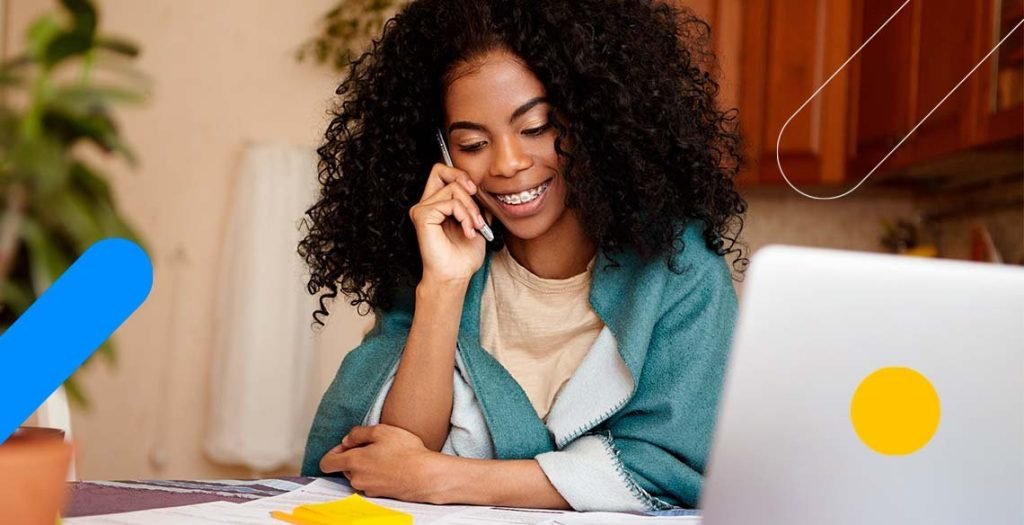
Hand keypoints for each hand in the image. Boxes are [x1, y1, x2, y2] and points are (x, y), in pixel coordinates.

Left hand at [319, 424, 440, 501]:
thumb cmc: (406, 452)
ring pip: (358, 475)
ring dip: (366, 465)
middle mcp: (357, 478)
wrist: (425, 476)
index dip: (333, 451)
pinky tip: (391, 467)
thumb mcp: (381, 431)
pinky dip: (376, 475)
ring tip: (386, 456)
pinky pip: (370, 482)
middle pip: (344, 467)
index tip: (346, 445)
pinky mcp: (378, 495)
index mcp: (353, 461)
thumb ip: (358, 433)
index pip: (327, 462)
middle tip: (373, 446)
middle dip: (354, 456)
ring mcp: (367, 488)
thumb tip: (347, 440)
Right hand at [409, 163, 491, 284]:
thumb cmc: (463, 256)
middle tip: (476, 206)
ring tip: (474, 227)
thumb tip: (483, 190)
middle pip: (441, 170)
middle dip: (464, 182)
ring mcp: (422, 209)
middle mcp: (426, 204)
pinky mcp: (422, 216)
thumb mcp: (476, 224)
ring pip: (452, 188)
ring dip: (470, 208)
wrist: (455, 276)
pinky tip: (468, 231)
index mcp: (436, 204)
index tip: (476, 191)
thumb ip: (477, 205)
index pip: (442, 172)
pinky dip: (464, 215)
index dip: (460, 175)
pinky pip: (450, 202)